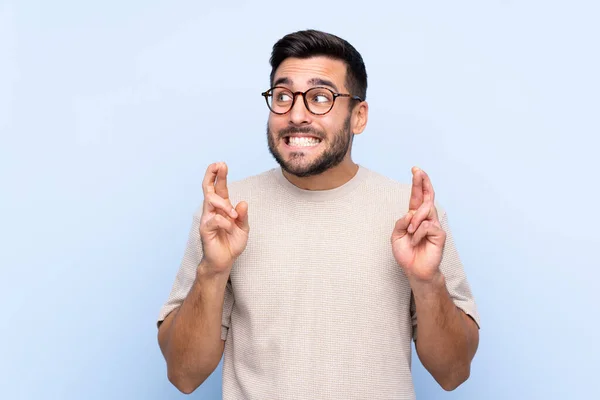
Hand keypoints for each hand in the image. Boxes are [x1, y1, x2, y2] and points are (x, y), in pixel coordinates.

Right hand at [198, 162, 248, 275]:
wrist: (225, 261)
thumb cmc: (232, 243)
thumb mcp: (243, 228)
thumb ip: (243, 216)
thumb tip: (242, 203)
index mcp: (222, 207)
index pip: (219, 187)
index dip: (219, 175)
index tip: (222, 164)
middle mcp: (212, 210)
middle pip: (208, 188)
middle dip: (212, 174)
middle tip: (219, 164)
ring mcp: (207, 218)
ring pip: (211, 200)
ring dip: (225, 204)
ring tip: (234, 216)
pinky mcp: (205, 228)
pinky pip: (215, 219)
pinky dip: (225, 222)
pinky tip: (230, 227)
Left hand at [391, 167, 445, 282]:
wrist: (414, 270)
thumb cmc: (406, 254)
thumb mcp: (396, 237)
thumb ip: (400, 223)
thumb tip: (410, 213)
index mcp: (415, 217)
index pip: (417, 197)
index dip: (418, 184)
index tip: (416, 169)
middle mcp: (426, 218)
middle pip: (427, 196)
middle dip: (423, 182)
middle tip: (418, 171)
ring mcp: (434, 225)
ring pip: (425, 210)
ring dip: (414, 220)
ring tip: (410, 232)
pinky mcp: (439, 234)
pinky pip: (426, 226)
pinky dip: (417, 234)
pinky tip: (416, 242)